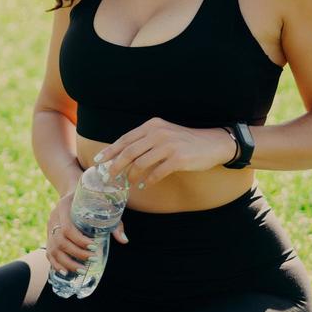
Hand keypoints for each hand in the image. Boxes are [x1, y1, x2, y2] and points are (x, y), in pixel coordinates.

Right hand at [43, 189, 125, 275]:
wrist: (72, 191)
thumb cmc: (90, 199)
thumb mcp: (103, 205)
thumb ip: (113, 222)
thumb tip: (124, 240)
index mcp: (64, 207)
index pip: (67, 228)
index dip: (79, 241)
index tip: (94, 246)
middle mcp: (53, 218)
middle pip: (60, 241)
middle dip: (77, 254)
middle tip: (92, 260)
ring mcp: (49, 228)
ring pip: (53, 249)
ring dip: (67, 262)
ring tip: (81, 270)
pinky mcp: (49, 236)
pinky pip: (49, 252)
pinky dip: (56, 264)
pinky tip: (65, 272)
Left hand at [92, 118, 236, 190]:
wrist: (213, 144)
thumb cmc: (185, 142)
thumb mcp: (164, 134)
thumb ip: (146, 141)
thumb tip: (123, 157)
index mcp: (152, 126)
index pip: (126, 139)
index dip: (110, 151)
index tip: (98, 161)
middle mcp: (159, 133)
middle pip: (129, 152)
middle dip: (116, 166)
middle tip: (109, 177)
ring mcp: (169, 146)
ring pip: (140, 164)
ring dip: (131, 176)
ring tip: (129, 183)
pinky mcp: (178, 159)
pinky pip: (156, 173)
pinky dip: (148, 181)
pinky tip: (144, 185)